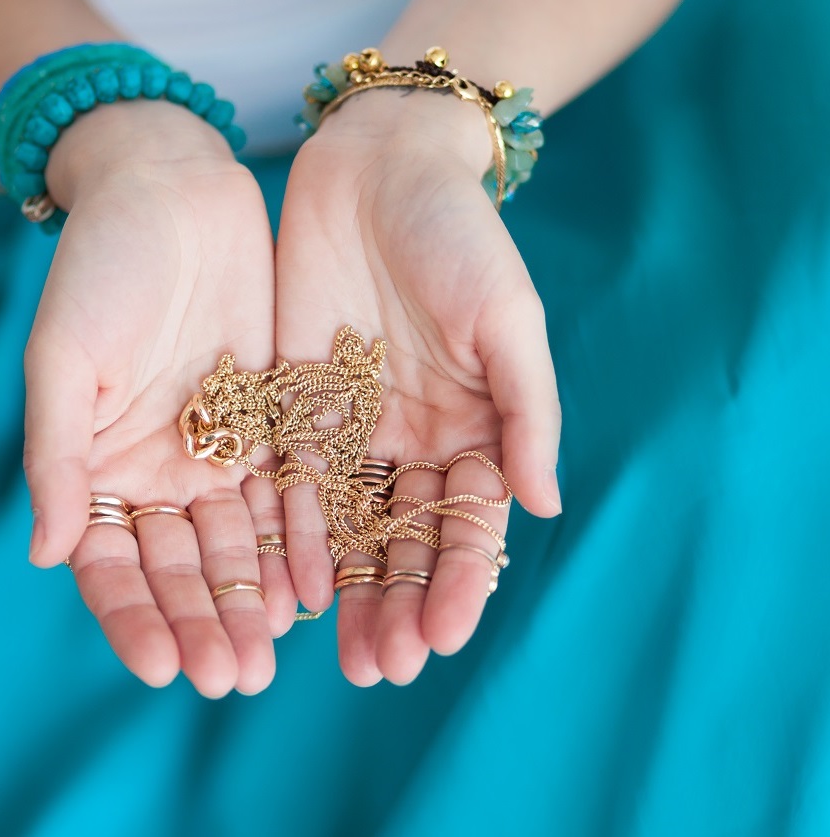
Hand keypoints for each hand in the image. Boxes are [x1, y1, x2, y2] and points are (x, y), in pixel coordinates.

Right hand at [23, 100, 295, 695]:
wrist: (171, 195)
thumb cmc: (101, 268)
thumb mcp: (66, 359)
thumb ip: (57, 456)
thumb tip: (47, 554)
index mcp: (100, 462)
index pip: (113, 561)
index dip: (134, 616)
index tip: (161, 667)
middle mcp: (161, 467)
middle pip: (182, 565)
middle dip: (204, 622)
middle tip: (231, 679)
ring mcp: (220, 448)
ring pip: (237, 542)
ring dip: (252, 599)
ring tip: (272, 657)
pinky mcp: (273, 420)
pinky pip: (287, 491)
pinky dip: (295, 540)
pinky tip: (312, 586)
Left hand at [276, 90, 561, 685]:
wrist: (378, 168)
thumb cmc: (458, 236)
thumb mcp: (507, 318)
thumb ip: (526, 410)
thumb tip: (544, 506)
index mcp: (473, 425)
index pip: (469, 524)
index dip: (460, 582)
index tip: (445, 637)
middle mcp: (412, 438)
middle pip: (406, 540)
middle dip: (399, 605)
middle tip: (385, 668)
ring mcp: (352, 426)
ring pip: (350, 528)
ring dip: (349, 592)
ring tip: (342, 656)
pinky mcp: (295, 403)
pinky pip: (293, 481)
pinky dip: (295, 535)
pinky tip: (293, 587)